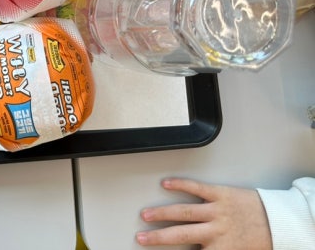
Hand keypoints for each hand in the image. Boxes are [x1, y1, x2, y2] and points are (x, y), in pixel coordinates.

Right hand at [136, 177, 271, 248]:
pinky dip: (181, 185)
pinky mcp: (221, 193)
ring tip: (146, 214)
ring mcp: (218, 211)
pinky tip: (166, 184)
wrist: (281, 222)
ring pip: (184, 212)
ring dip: (163, 213)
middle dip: (159, 237)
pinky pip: (198, 188)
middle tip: (142, 237)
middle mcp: (217, 231)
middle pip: (181, 234)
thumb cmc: (262, 241)